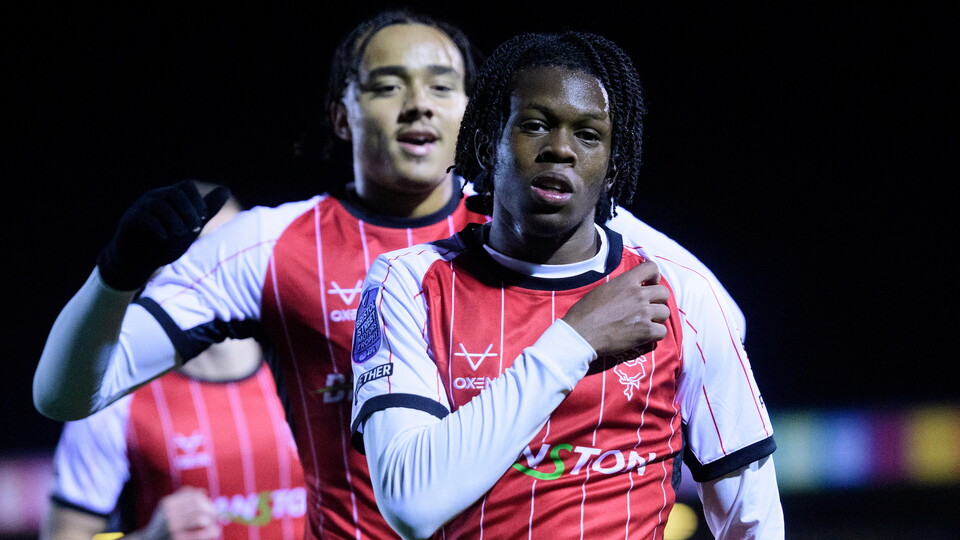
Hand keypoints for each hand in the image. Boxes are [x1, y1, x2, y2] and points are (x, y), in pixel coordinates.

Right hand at [97, 180, 230, 290]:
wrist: (140, 260)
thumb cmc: (167, 241)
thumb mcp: (191, 226)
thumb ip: (207, 210)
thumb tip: (225, 190)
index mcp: (171, 196)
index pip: (187, 187)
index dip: (198, 201)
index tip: (203, 219)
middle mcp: (155, 197)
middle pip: (174, 193)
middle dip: (188, 211)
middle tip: (196, 229)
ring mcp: (140, 207)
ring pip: (159, 204)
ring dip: (175, 221)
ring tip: (182, 236)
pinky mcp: (129, 220)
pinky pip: (143, 217)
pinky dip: (157, 228)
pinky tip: (165, 239)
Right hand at [139, 486, 221, 539]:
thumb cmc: (162, 525)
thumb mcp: (168, 509)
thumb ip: (183, 498)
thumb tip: (202, 492)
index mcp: (168, 503)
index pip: (194, 495)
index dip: (206, 501)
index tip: (211, 507)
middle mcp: (168, 514)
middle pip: (199, 505)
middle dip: (211, 510)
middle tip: (215, 516)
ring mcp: (171, 527)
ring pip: (200, 518)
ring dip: (211, 521)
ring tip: (213, 526)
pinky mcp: (176, 539)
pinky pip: (199, 534)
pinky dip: (210, 532)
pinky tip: (214, 531)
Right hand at [561, 260, 669, 355]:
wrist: (581, 333)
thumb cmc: (585, 312)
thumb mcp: (602, 289)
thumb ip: (620, 286)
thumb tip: (629, 289)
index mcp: (626, 281)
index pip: (652, 267)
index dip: (654, 276)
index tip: (650, 284)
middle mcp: (638, 295)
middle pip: (664, 293)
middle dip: (658, 300)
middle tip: (648, 307)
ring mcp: (644, 313)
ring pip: (665, 312)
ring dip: (657, 318)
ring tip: (644, 323)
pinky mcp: (645, 331)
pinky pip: (662, 331)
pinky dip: (655, 334)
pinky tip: (644, 335)